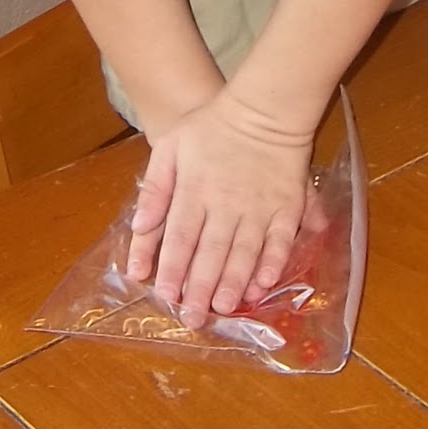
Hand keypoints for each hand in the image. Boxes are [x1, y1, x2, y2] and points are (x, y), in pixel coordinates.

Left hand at [126, 97, 313, 329]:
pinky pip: (280, 239)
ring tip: (223, 308)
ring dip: (233, 282)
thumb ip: (155, 187)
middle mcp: (226, 203)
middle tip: (193, 319)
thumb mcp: (170, 146)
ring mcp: (259, 206)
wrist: (264, 110)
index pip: (180, 237)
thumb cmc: (211, 128)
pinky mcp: (287, 206)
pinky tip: (264, 285)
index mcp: (195, 190)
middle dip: (200, 288)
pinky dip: (273, 263)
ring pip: (244, 251)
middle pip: (211, 251)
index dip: (173, 269)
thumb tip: (140, 226)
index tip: (166, 296)